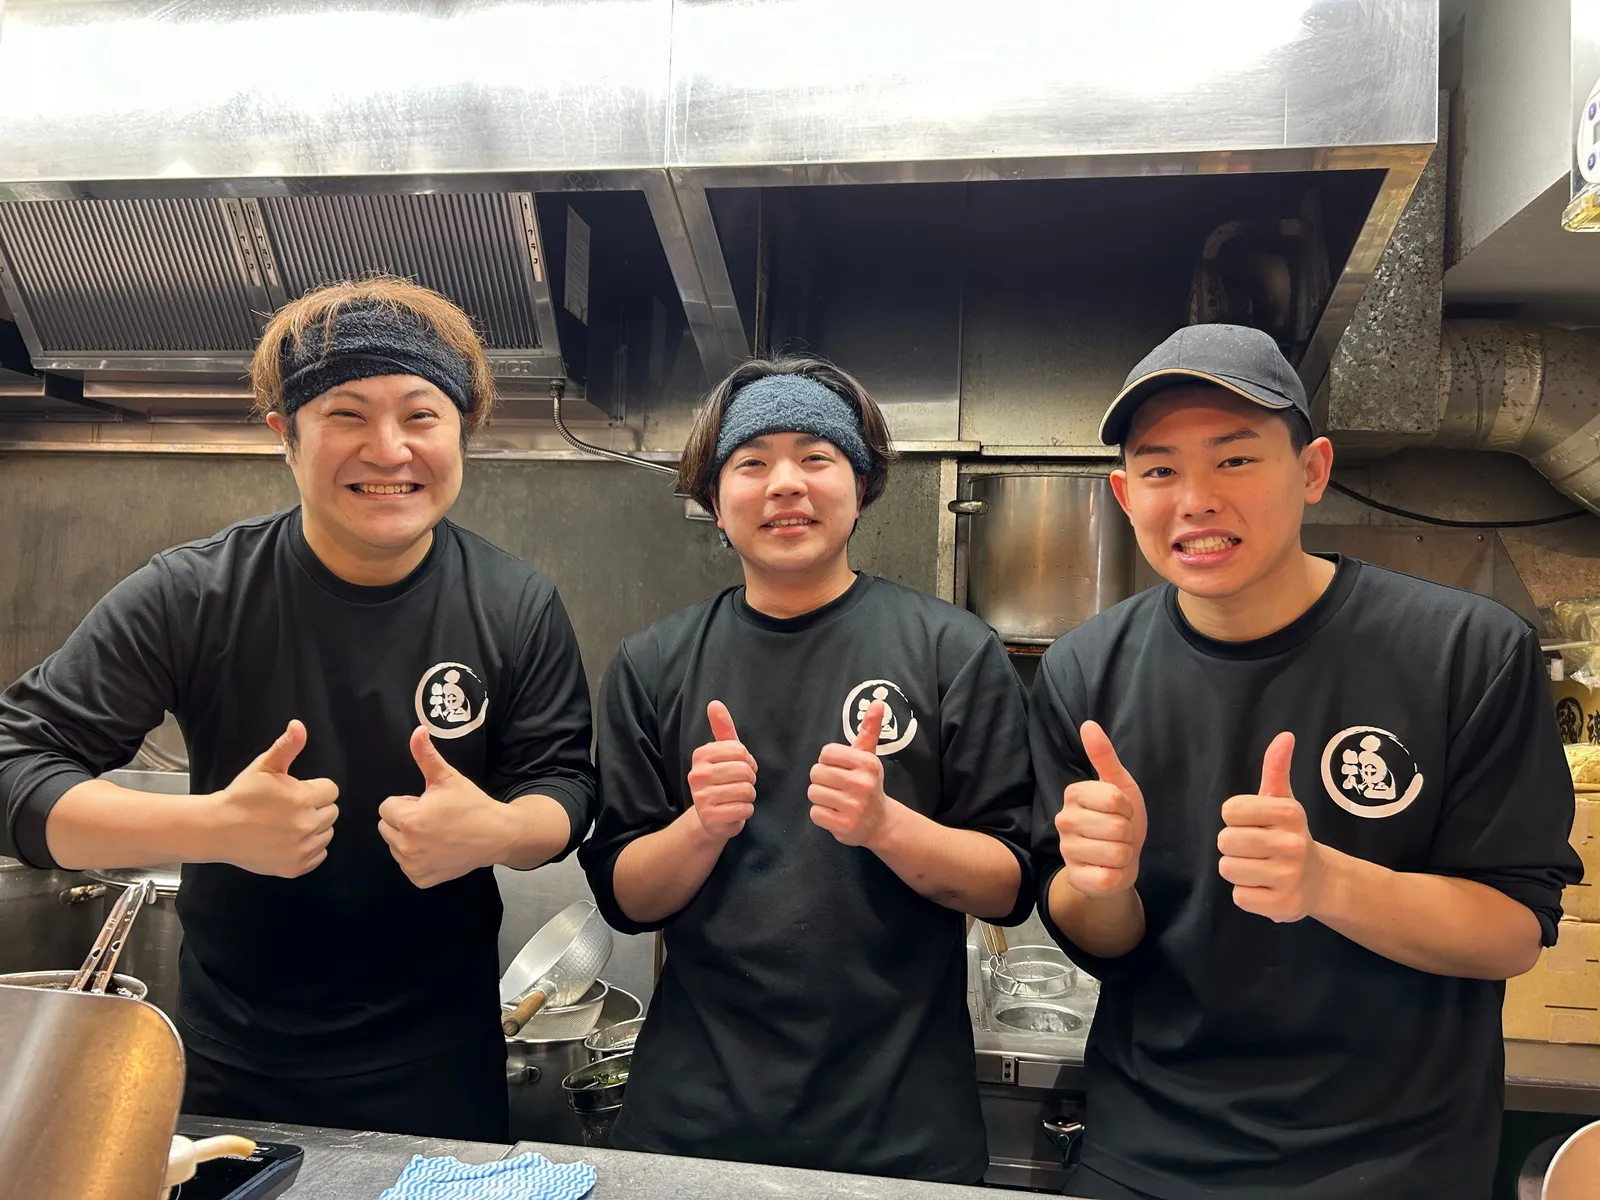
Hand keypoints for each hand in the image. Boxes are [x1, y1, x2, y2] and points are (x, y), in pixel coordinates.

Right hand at [211, 720, 338, 877]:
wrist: (217, 829)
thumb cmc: (241, 796)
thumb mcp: (264, 766)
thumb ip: (286, 746)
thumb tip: (299, 726)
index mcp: (303, 799)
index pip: (331, 790)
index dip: (314, 789)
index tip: (295, 792)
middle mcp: (306, 825)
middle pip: (332, 812)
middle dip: (316, 807)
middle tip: (289, 808)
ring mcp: (301, 849)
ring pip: (327, 834)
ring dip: (314, 828)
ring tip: (287, 824)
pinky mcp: (295, 867)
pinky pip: (319, 855)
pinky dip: (308, 848)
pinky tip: (288, 840)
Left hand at [378, 727, 509, 888]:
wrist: (497, 835)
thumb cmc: (472, 805)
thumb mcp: (448, 778)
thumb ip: (427, 756)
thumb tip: (417, 730)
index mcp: (409, 820)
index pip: (386, 807)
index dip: (407, 802)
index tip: (427, 804)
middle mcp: (406, 846)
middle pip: (386, 827)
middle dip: (403, 820)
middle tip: (432, 817)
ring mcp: (413, 866)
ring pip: (394, 846)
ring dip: (408, 838)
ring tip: (436, 833)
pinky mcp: (420, 879)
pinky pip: (406, 865)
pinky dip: (417, 858)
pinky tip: (438, 849)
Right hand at [686, 702, 758, 841]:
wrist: (710, 816)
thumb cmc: (721, 779)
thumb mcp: (723, 752)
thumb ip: (722, 728)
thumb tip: (715, 703)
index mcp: (700, 755)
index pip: (740, 751)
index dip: (748, 761)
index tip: (740, 767)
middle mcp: (697, 775)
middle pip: (744, 771)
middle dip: (750, 779)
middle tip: (740, 783)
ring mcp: (701, 798)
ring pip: (746, 790)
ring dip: (749, 795)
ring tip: (738, 796)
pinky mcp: (710, 818)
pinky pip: (744, 809)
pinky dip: (746, 810)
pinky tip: (736, 809)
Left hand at [808, 700, 897, 847]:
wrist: (881, 823)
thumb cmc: (868, 784)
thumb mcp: (869, 756)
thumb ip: (869, 729)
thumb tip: (877, 702)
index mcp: (867, 763)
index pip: (826, 753)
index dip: (828, 761)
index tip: (841, 769)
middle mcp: (862, 783)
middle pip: (816, 772)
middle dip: (822, 780)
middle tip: (838, 787)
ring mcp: (854, 806)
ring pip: (813, 792)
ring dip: (820, 798)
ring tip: (837, 801)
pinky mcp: (844, 826)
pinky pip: (815, 813)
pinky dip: (821, 815)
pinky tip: (836, 814)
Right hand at [1056, 721, 1146, 896]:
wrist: (1117, 861)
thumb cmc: (1119, 819)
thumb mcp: (1119, 785)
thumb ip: (1104, 755)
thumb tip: (1089, 724)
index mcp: (1073, 794)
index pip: (1115, 799)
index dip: (1127, 808)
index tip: (1121, 811)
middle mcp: (1063, 820)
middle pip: (1118, 826)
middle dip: (1128, 833)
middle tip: (1118, 834)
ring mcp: (1066, 851)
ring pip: (1117, 852)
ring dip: (1124, 855)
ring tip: (1114, 851)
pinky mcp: (1076, 877)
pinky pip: (1108, 877)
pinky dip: (1118, 875)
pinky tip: (1109, 870)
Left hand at [1218, 732, 1327, 921]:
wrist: (1318, 880)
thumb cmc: (1288, 834)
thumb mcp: (1282, 799)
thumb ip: (1276, 768)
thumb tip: (1284, 736)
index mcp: (1289, 813)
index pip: (1229, 811)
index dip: (1235, 818)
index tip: (1253, 823)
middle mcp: (1293, 844)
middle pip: (1225, 841)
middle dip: (1234, 845)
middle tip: (1256, 848)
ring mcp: (1289, 877)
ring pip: (1228, 868)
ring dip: (1238, 870)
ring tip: (1260, 867)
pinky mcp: (1283, 906)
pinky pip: (1238, 896)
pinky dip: (1247, 894)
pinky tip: (1265, 888)